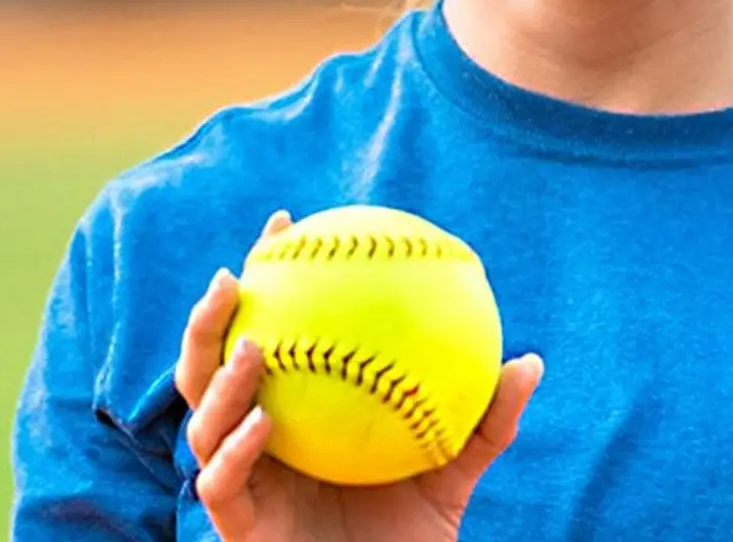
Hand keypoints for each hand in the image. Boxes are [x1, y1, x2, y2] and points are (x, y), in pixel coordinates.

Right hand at [176, 210, 542, 541]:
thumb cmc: (413, 536)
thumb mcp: (453, 467)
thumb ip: (486, 419)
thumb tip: (530, 361)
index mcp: (294, 409)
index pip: (269, 329)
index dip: (268, 275)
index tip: (284, 221)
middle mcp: (257, 437)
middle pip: (206, 369)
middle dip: (207, 320)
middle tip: (234, 275)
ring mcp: (244, 481)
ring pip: (202, 422)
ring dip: (220, 380)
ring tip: (254, 345)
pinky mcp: (239, 527)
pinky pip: (221, 482)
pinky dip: (237, 449)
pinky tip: (264, 422)